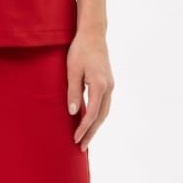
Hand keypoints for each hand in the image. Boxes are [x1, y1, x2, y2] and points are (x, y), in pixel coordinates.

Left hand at [66, 32, 114, 151]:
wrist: (93, 34)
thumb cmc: (80, 50)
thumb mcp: (72, 70)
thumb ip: (73, 92)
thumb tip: (74, 112)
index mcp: (99, 84)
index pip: (92, 113)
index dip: (84, 128)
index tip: (75, 139)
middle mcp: (108, 87)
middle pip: (101, 117)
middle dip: (91, 133)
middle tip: (81, 147)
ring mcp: (110, 85)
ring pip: (105, 112)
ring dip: (95, 126)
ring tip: (85, 139)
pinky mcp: (108, 83)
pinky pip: (104, 105)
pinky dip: (98, 116)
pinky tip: (90, 122)